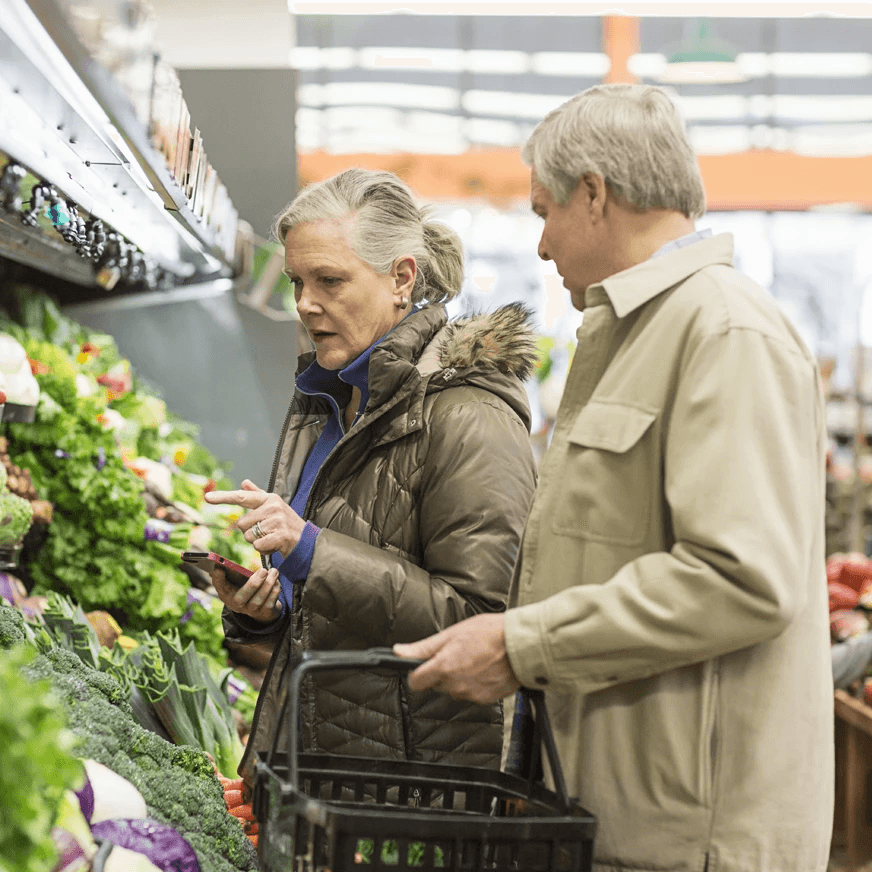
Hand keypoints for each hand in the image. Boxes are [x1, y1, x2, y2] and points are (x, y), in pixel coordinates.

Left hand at [205, 479, 304, 557]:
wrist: (306, 540)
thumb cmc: (285, 523)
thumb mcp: (273, 506)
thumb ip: (257, 494)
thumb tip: (244, 482)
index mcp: (268, 498)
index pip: (242, 497)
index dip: (223, 497)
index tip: (207, 497)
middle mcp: (273, 507)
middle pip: (242, 524)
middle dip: (249, 532)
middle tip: (265, 531)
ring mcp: (277, 521)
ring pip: (249, 536)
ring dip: (257, 542)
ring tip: (271, 538)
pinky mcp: (280, 536)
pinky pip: (258, 546)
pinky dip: (263, 549)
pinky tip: (274, 545)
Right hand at [212, 565, 282, 623]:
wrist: (263, 608)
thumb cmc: (248, 587)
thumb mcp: (239, 581)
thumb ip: (232, 572)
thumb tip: (220, 563)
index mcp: (227, 594)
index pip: (220, 587)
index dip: (218, 579)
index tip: (219, 569)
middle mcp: (237, 605)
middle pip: (241, 598)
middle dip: (253, 584)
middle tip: (263, 571)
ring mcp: (251, 611)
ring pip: (258, 600)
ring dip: (268, 584)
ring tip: (274, 572)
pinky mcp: (265, 612)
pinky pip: (270, 602)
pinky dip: (275, 590)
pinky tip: (277, 581)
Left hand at [393, 613, 520, 704]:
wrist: (522, 645)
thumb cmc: (490, 633)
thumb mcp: (452, 633)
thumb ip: (423, 647)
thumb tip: (399, 652)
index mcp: (444, 667)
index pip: (416, 682)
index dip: (417, 672)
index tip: (424, 665)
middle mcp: (455, 685)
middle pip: (436, 684)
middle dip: (442, 671)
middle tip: (458, 653)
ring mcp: (471, 694)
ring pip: (454, 688)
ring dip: (459, 677)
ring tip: (475, 658)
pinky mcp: (486, 699)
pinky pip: (472, 693)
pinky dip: (475, 683)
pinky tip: (485, 668)